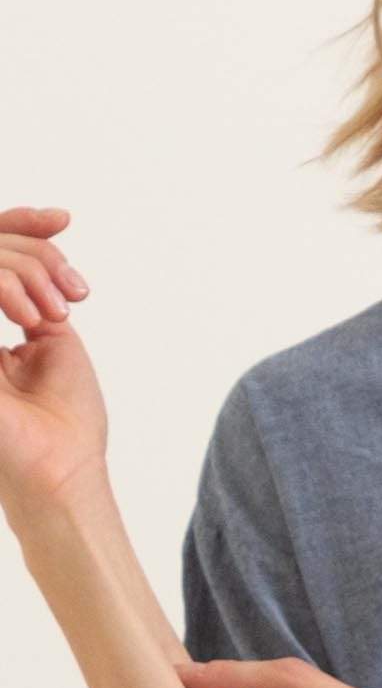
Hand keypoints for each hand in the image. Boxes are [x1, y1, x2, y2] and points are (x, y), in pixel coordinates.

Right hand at [0, 205, 107, 528]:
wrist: (58, 469)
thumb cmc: (65, 421)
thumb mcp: (56, 343)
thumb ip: (36, 294)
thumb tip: (32, 254)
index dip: (23, 226)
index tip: (63, 218)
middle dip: (32, 254)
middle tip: (68, 300)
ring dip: (21, 272)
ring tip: (51, 316)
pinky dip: (4, 285)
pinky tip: (29, 317)